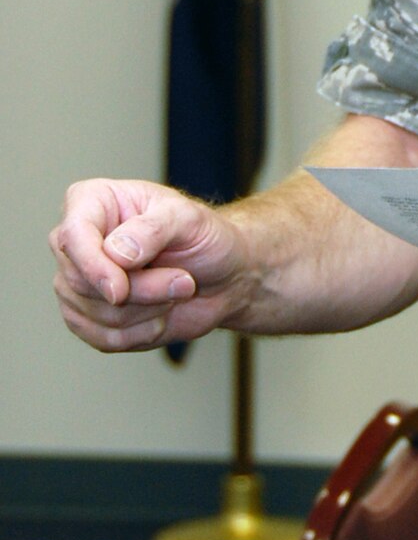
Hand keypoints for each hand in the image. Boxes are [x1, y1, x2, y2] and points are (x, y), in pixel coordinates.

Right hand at [51, 178, 252, 352]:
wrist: (223, 276)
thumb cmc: (204, 237)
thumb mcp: (190, 219)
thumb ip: (153, 229)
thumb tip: (116, 253)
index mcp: (92, 201)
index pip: (72, 235)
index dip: (93, 267)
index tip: (119, 291)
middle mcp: (76, 241)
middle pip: (84, 281)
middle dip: (142, 290)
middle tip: (184, 281)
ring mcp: (76, 281)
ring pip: (97, 313)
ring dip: (149, 310)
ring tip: (176, 289)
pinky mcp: (86, 317)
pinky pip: (103, 338)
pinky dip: (142, 333)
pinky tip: (161, 313)